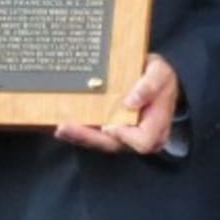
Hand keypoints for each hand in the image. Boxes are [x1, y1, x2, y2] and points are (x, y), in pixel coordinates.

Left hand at [54, 53, 178, 154]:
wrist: (154, 79)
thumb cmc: (160, 77)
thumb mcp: (161, 74)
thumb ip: (150, 86)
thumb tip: (131, 101)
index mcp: (156, 128)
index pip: (143, 142)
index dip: (126, 136)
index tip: (110, 125)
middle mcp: (137, 137)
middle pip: (112, 145)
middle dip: (88, 137)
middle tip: (65, 127)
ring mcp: (121, 135)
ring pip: (98, 142)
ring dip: (78, 136)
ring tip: (59, 127)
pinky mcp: (108, 129)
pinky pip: (92, 134)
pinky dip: (77, 130)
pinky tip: (60, 124)